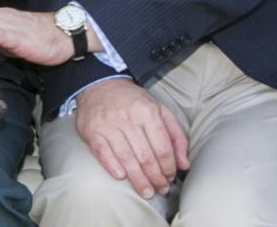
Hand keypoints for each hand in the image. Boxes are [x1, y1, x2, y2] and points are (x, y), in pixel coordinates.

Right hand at [76, 79, 188, 199]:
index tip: (170, 178)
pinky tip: (121, 177)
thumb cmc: (134, 102)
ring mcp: (109, 125)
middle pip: (146, 156)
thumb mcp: (160, 110)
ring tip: (146, 192)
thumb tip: (184, 164)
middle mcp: (129, 118)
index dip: (168, 167)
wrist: (100, 85)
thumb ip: (175, 136)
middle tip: (160, 190)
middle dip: (156, 178)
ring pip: (126, 158)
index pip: (162, 147)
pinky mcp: (92, 131)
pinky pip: (102, 153)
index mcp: (148, 112)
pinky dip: (112, 167)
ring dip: (138, 180)